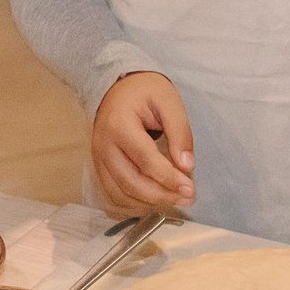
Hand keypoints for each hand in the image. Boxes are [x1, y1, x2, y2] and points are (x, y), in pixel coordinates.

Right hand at [91, 72, 193, 213]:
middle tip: (187, 197)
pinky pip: (114, 193)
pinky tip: (156, 197)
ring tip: (176, 199)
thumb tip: (186, 166)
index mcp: (119, 124)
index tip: (190, 188)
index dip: (169, 178)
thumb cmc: (145, 91)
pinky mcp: (99, 166)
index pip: (145, 160)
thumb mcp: (168, 100)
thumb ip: (180, 131)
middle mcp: (103, 145)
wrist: (118, 88)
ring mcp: (98, 158)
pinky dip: (135, 201)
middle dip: (162, 195)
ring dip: (150, 202)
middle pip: (131, 182)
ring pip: (122, 193)